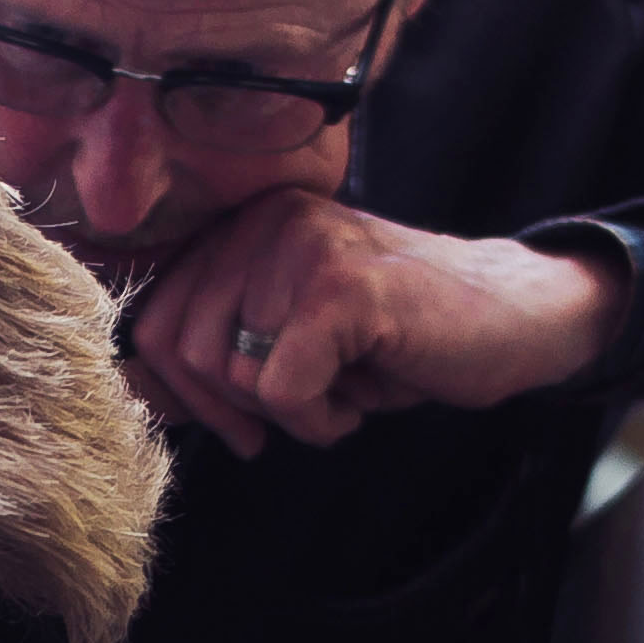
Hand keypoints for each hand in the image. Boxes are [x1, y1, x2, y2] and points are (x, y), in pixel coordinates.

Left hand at [118, 192, 614, 459]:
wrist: (514, 318)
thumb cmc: (400, 335)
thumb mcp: (293, 331)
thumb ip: (217, 342)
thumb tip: (129, 388)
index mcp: (246, 223)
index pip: (155, 315)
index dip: (180, 390)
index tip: (235, 422)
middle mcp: (266, 220)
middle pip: (182, 348)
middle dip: (229, 410)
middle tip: (291, 419)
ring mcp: (302, 247)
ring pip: (230, 373)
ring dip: (287, 412)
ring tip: (343, 389)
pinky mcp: (340, 289)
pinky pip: (281, 391)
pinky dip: (319, 419)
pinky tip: (364, 396)